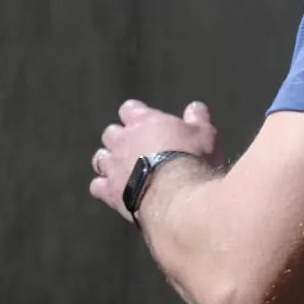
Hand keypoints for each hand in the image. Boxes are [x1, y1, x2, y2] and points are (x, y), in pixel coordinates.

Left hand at [89, 99, 220, 222]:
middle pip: (111, 133)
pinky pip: (97, 186)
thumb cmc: (193, 160)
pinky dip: (104, 188)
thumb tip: (196, 106)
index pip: (130, 109)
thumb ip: (197, 120)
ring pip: (100, 158)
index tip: (146, 123)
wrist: (178, 196)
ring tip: (124, 172)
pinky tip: (116, 193)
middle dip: (120, 140)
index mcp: (143, 121)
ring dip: (109, 163)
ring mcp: (113, 166)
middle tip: (136, 151)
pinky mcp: (110, 190)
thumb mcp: (205, 136)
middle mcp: (122, 140)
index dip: (136, 115)